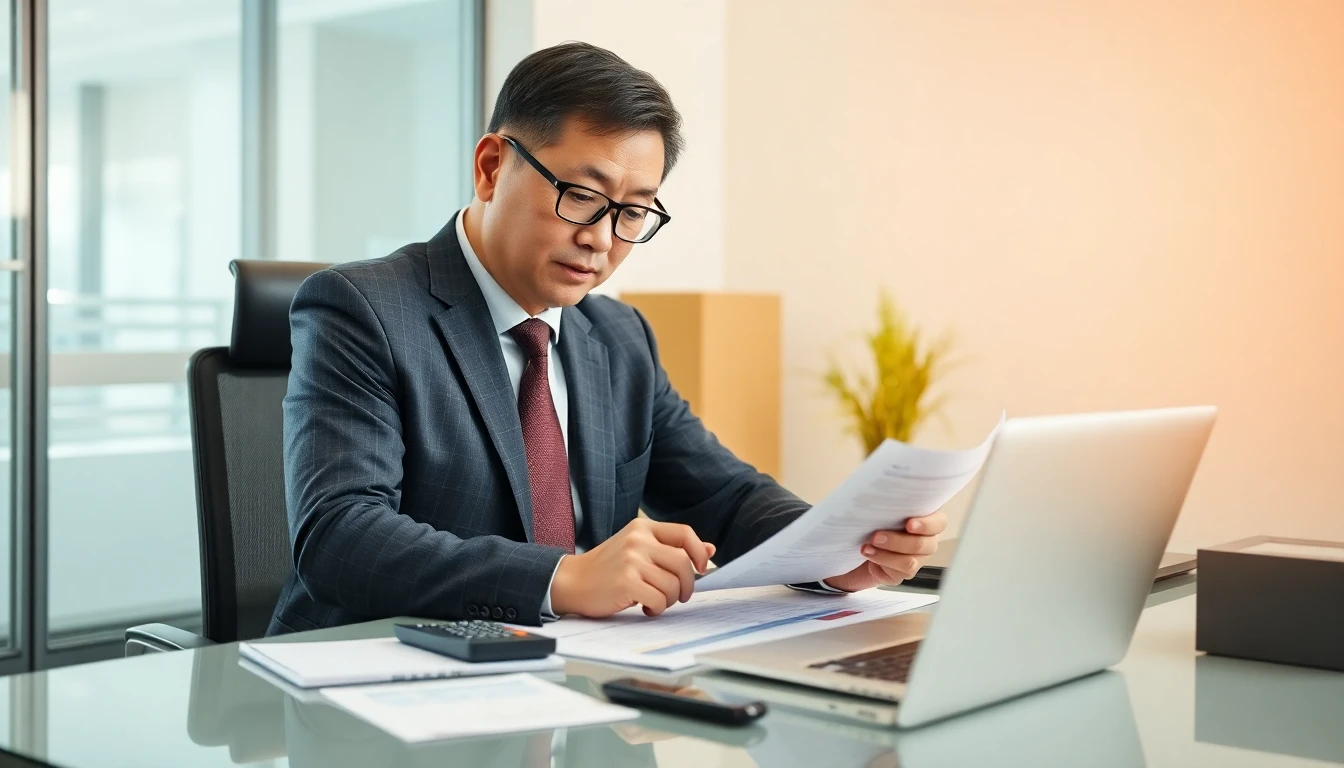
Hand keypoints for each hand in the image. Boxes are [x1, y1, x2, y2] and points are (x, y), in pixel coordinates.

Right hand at [550, 518, 715, 617]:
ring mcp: (631, 560)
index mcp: (642, 527)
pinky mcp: (626, 582)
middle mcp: (638, 540)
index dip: (699, 552)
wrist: (571, 581)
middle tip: (679, 595)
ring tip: (655, 601)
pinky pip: (659, 599)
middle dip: (687, 584)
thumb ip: (670, 548)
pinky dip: (657, 608)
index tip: (700, 568)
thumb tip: (710, 550)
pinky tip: (646, 608)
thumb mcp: (638, 549)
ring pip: (673, 584)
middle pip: (683, 563)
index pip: (684, 533)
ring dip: (669, 599)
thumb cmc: (607, 568)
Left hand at [822, 510, 946, 591]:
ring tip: (867, 546)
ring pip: (911, 561)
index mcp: (927, 519)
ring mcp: (918, 558)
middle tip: (876, 536)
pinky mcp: (905, 572)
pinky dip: (882, 561)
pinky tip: (868, 553)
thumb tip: (877, 487)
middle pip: (925, 544)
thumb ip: (887, 499)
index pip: (939, 522)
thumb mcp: (881, 506)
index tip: (909, 524)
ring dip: (886, 553)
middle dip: (898, 541)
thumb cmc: (874, 519)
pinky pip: (899, 571)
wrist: (859, 542)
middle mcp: (927, 540)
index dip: (926, 524)